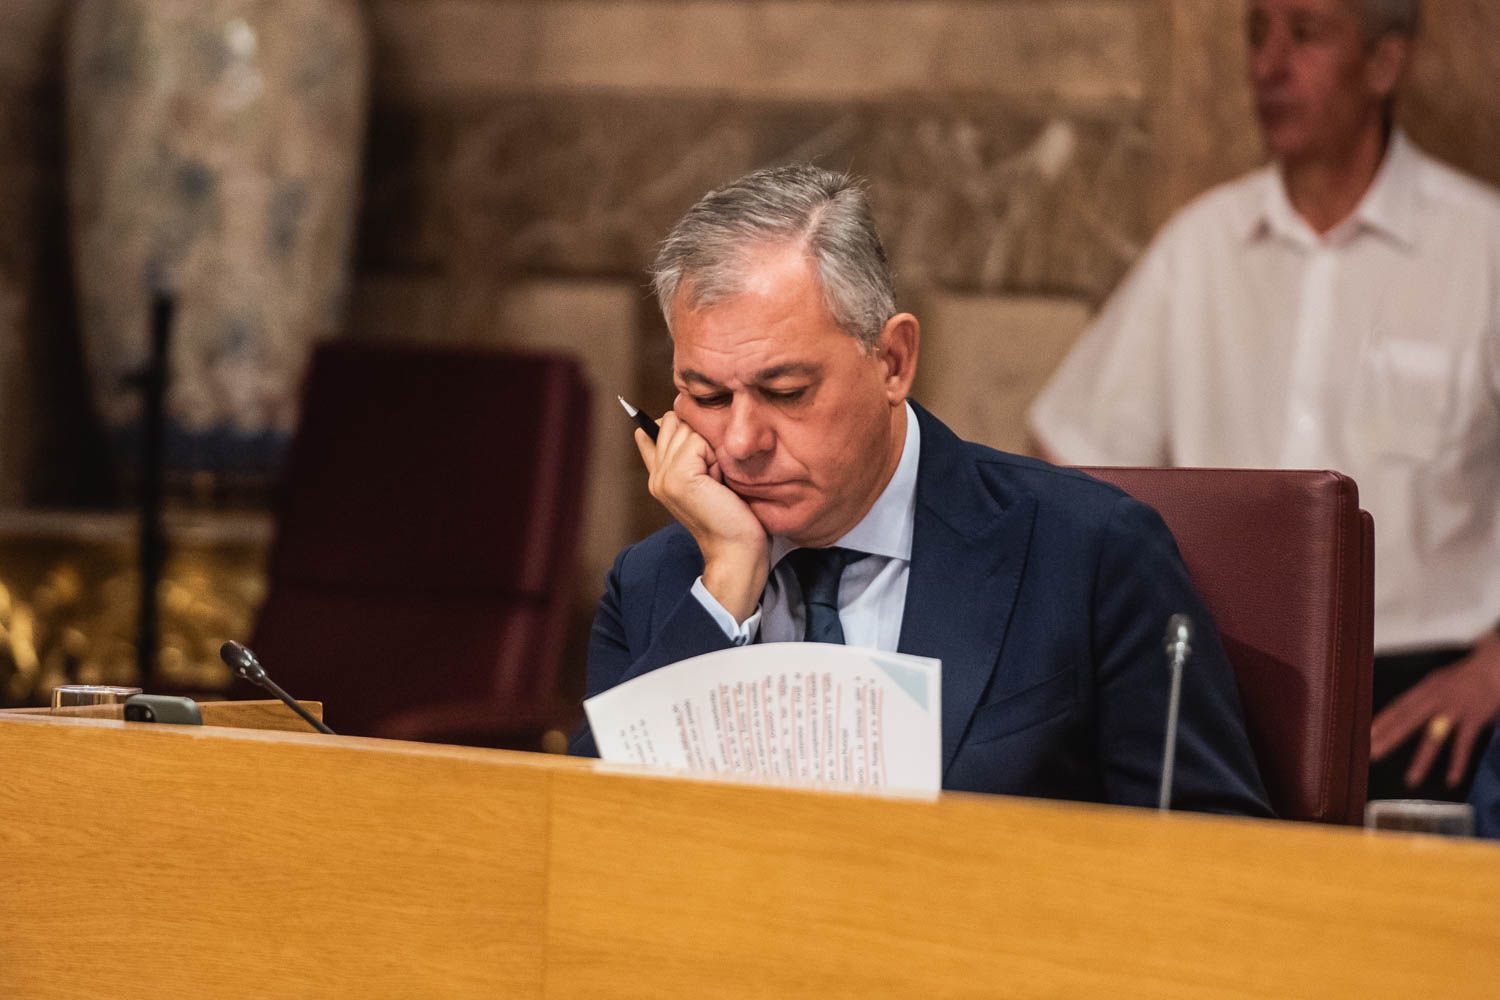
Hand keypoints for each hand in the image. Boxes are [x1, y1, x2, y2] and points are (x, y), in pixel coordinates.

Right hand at [635, 411, 768, 621]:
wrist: (737, 551)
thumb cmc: (733, 517)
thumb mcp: (709, 478)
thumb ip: (689, 453)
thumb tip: (679, 419)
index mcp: (659, 476)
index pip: (652, 431)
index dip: (680, 429)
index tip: (705, 455)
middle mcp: (655, 475)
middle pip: (672, 421)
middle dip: (701, 437)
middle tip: (715, 472)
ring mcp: (662, 477)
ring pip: (684, 428)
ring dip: (709, 447)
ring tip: (717, 478)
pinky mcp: (676, 478)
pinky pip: (695, 441)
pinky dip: (715, 456)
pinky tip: (719, 482)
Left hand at [1370, 632, 1499, 787]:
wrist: (1494, 666)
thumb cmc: (1466, 677)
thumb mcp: (1438, 681)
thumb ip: (1422, 697)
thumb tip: (1401, 712)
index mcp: (1425, 688)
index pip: (1398, 706)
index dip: (1382, 721)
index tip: (1366, 735)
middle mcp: (1436, 698)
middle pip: (1408, 721)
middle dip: (1389, 739)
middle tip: (1373, 755)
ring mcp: (1454, 710)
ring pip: (1433, 738)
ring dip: (1421, 761)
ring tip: (1411, 781)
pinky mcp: (1474, 720)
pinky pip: (1464, 744)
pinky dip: (1457, 763)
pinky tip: (1451, 779)